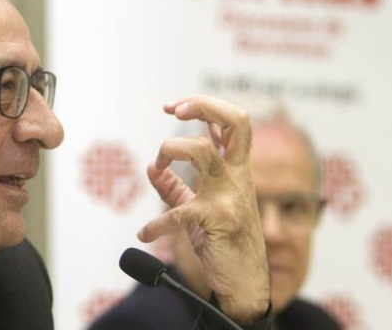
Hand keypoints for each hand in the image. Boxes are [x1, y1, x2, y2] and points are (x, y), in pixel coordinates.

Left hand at [137, 95, 269, 324]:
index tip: (173, 107)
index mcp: (236, 170)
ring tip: (159, 165)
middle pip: (235, 120)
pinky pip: (178, 211)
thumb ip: (174, 187)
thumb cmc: (224, 243)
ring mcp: (230, 196)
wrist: (245, 284)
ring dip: (170, 150)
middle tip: (174, 111)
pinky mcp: (217, 220)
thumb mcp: (196, 209)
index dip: (203, 105)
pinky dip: (156, 224)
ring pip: (203, 150)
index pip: (232, 122)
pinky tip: (146, 234)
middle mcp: (238, 176)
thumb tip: (150, 167)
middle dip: (203, 105)